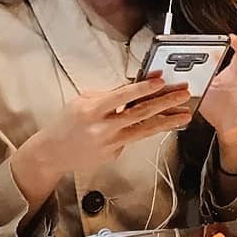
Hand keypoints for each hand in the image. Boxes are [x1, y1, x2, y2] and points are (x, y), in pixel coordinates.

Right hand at [48, 78, 191, 172]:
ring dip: (168, 121)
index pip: (122, 96)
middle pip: (140, 113)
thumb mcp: (83, 101)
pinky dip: (148, 129)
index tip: (160, 81)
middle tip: (183, 94)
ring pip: (145, 130)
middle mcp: (103, 128)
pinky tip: (163, 123)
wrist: (52, 153)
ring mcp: (110, 143)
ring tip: (185, 114)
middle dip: (165, 102)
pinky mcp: (115, 154)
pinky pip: (134, 139)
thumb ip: (109, 95)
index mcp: (92, 110)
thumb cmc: (67, 123)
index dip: (143, 89)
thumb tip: (136, 86)